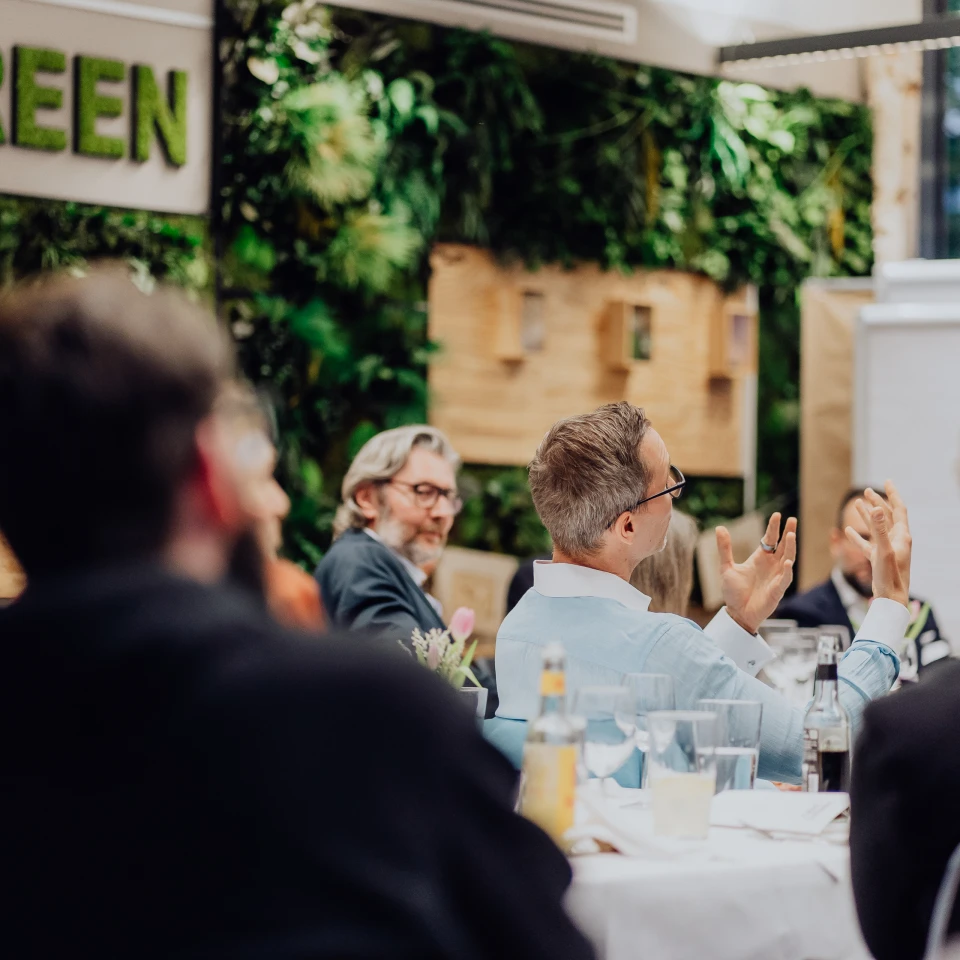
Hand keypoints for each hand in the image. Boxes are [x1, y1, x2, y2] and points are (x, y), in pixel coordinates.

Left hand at [717, 512, 796, 634]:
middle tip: (792, 519)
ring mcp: (776, 577)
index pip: (770, 540)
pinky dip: (787, 571)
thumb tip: (720, 527)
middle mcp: (771, 565)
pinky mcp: (777, 590)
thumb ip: (724, 548)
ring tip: (790, 535)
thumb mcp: (727, 567)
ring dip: (789, 548)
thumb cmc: (734, 592)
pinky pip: (785, 579)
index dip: (774, 528)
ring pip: (787, 559)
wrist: (737, 613)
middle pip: (782, 546)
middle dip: (788, 533)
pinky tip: (788, 562)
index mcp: (760, 558)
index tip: (778, 515)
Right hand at [845, 482, 910, 607]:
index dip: (893, 494)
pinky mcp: (878, 559)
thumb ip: (880, 529)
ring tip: (857, 505)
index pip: (898, 509)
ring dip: (867, 516)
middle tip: (867, 492)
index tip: (887, 481)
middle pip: (887, 516)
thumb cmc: (890, 577)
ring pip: (876, 528)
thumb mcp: (883, 551)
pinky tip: (848, 532)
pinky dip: (858, 536)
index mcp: (901, 536)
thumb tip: (878, 508)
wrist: (891, 600)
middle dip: (878, 503)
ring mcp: (887, 549)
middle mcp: (896, 541)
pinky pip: (866, 543)